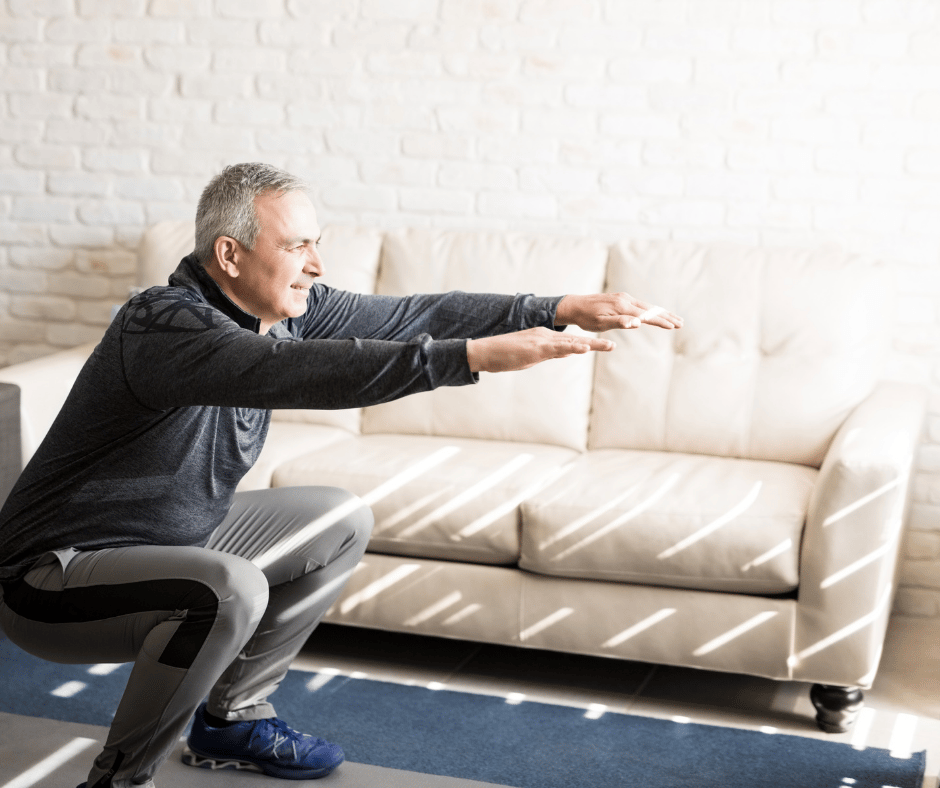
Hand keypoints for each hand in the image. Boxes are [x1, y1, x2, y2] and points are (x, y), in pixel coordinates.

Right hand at [466, 327, 614, 372]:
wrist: (485, 351)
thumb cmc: (503, 355)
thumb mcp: (529, 356)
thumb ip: (547, 354)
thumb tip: (564, 354)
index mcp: (544, 338)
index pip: (569, 342)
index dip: (587, 344)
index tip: (602, 345)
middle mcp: (545, 336)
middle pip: (575, 340)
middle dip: (595, 343)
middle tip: (613, 345)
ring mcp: (541, 341)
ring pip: (571, 343)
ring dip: (591, 345)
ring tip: (609, 345)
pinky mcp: (536, 348)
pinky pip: (558, 348)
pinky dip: (572, 348)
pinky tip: (584, 349)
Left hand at [555, 293, 682, 331]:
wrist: (574, 306)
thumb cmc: (586, 318)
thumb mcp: (600, 324)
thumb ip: (620, 322)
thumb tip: (637, 323)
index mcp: (623, 306)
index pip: (647, 315)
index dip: (661, 321)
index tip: (674, 326)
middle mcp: (626, 299)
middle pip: (651, 309)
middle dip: (666, 316)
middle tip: (681, 323)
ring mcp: (624, 298)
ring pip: (647, 306)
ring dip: (661, 312)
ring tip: (673, 319)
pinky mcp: (621, 299)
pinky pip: (640, 305)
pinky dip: (651, 310)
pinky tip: (655, 313)